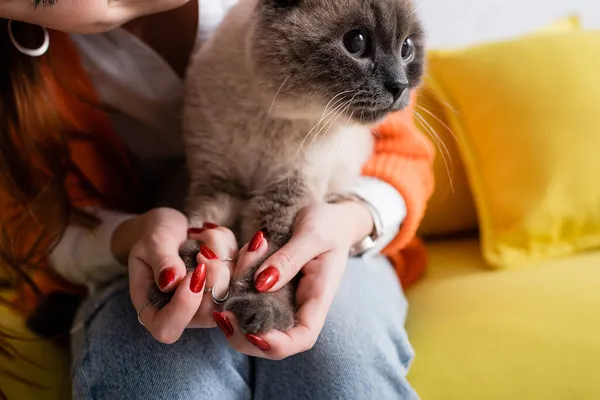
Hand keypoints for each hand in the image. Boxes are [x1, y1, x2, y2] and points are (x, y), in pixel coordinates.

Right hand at [121, 208, 236, 343]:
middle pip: (208, 313)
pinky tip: (220, 235)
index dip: (184, 306)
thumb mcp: (152, 242)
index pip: (167, 329)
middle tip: (203, 250)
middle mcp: (183, 314)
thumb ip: (161, 260)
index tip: (192, 272)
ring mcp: (209, 303)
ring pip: (230, 293)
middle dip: (213, 276)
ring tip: (205, 234)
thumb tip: (172, 281)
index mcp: (153, 310)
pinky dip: (236, 251)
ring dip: (224, 256)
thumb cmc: (155, 237)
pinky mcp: (229, 289)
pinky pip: (243, 275)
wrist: (173, 228)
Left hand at [216, 200, 372, 358]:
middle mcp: (299, 306)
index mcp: (317, 299)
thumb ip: (289, 258)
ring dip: (234, 315)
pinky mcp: (268, 288)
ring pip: (255, 323)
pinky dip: (233, 293)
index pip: (302, 338)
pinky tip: (227, 272)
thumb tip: (262, 283)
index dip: (277, 345)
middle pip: (273, 341)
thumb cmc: (328, 225)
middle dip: (244, 337)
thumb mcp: (312, 235)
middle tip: (222, 315)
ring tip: (222, 287)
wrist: (330, 217)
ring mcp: (282, 299)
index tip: (252, 332)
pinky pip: (247, 300)